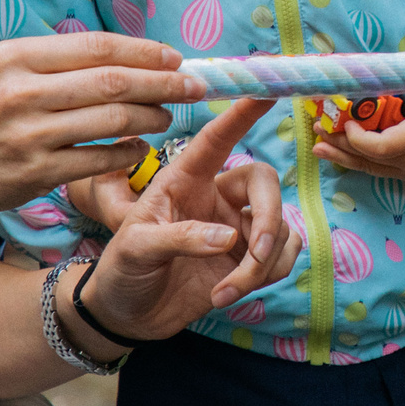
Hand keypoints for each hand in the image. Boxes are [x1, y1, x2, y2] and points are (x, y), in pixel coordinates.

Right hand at [0, 33, 198, 233]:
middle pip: (113, 82)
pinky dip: (128, 153)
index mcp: (14, 56)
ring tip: (167, 118)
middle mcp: (21, 92)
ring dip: (151, 119)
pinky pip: (99, 160)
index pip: (97, 46)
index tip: (175, 56)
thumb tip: (124, 55)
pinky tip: (140, 149)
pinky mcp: (36, 173)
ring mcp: (29, 134)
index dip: (145, 50)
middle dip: (163, 83)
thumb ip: (54, 62)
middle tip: (193, 86)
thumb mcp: (1, 74)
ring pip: (112, 121)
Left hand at [75, 98, 291, 341]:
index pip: (217, 139)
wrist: (126, 315)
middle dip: (269, 217)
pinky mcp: (247, 259)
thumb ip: (180, 238)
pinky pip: (282, 256)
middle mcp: (216, 197)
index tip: (268, 89)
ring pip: (279, 229)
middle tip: (256, 252)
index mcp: (184, 180)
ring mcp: (235, 228)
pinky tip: (226, 295)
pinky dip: (266, 277)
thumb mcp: (135, 249)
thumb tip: (230, 238)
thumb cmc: (121, 270)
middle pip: (265, 184)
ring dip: (262, 263)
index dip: (242, 114)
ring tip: (224, 291)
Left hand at [313, 84, 404, 184]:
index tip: (344, 120)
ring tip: (319, 149)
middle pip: (369, 160)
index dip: (355, 137)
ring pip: (374, 170)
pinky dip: (363, 162)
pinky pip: (384, 171)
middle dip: (340, 146)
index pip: (377, 146)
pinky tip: (347, 155)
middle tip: (316, 132)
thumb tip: (377, 70)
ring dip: (345, 158)